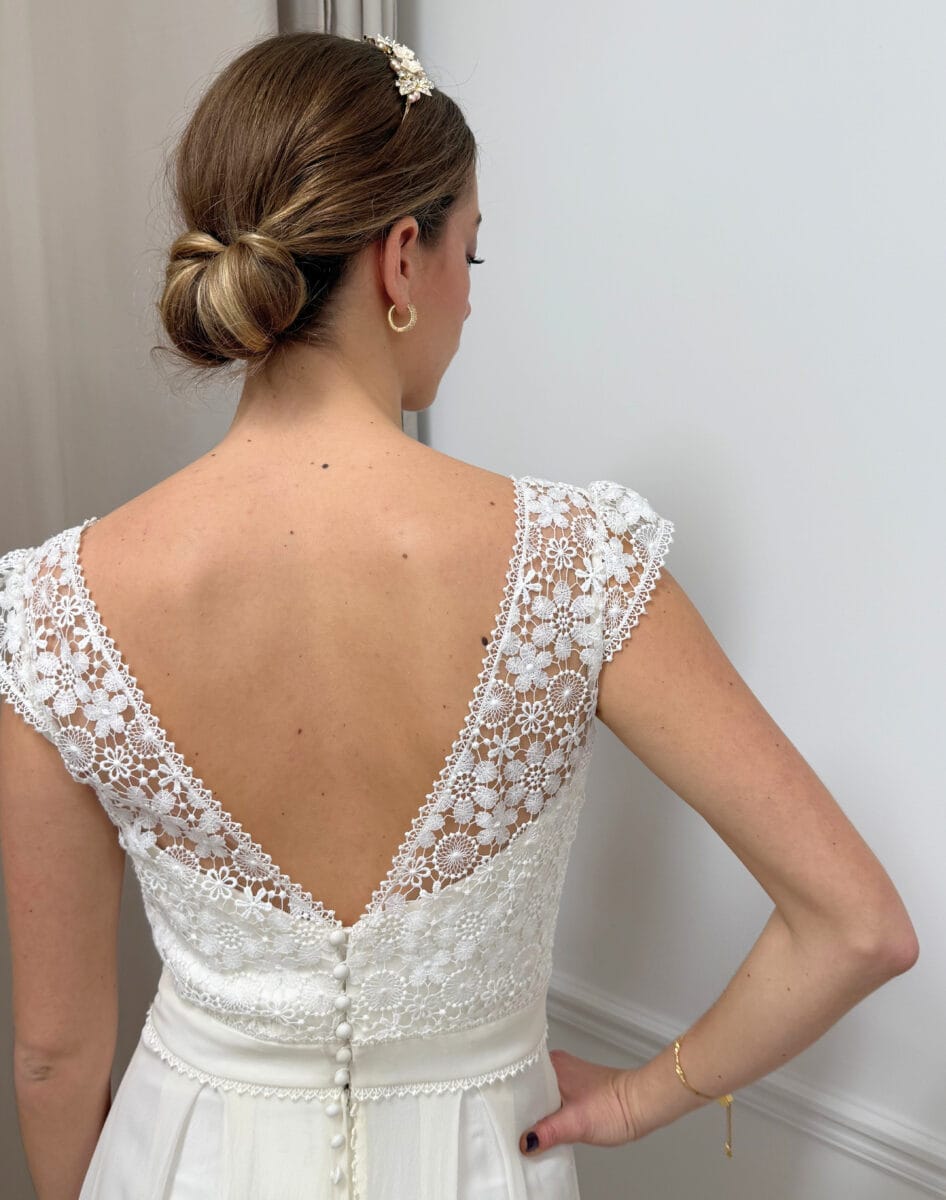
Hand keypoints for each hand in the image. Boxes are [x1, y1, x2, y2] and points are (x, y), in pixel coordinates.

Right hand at [518, 1048, 640, 1155]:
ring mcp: (565, 1077)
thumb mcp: (575, 1123)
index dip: (506, 1095)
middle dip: (518, 1106)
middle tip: (509, 1124)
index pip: (518, 1076)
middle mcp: (556, 1066)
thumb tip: (525, 1141)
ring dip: (533, 1111)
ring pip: (538, 1094)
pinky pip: (550, 1099)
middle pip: (526, 1086)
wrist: (641, 1104)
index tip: (498, 1111)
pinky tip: (545, 1126)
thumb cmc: (615, 1105)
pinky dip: (546, 1113)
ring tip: (525, 1127)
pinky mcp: (574, 1089)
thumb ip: (547, 1132)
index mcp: (551, 1064)